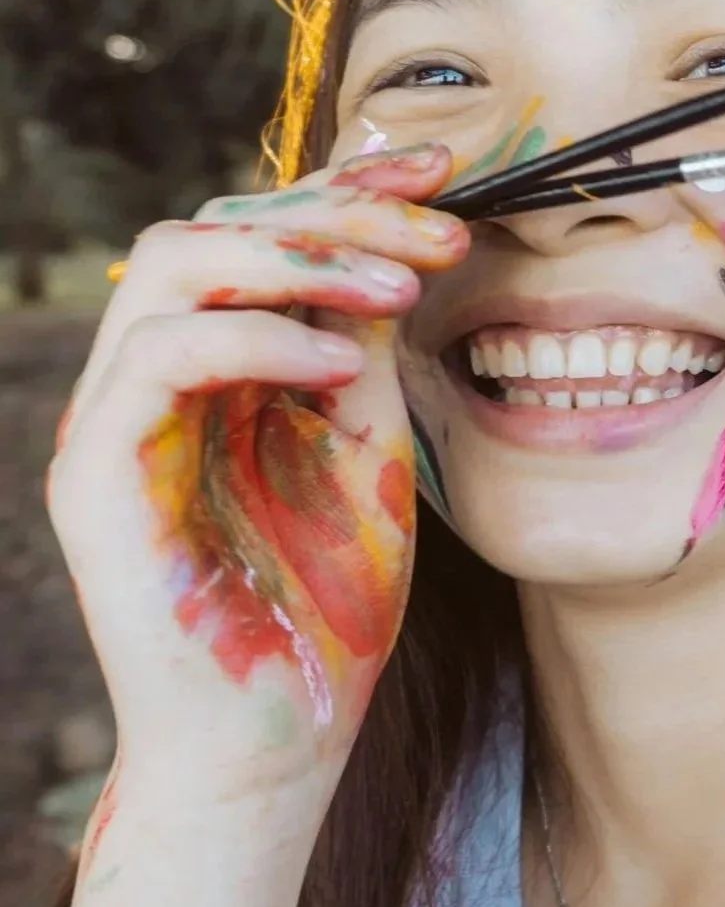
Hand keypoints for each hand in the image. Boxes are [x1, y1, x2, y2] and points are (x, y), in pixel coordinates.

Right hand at [45, 144, 466, 830]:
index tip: (445, 170)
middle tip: (440, 229)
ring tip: (397, 289)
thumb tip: (394, 243)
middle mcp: (158, 377)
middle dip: (336, 210)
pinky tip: (337, 362)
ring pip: (169, 264)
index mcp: (222, 364)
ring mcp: (118, 420)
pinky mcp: (96, 476)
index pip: (266, 234)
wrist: (281, 736)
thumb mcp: (368, 443)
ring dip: (295, 256)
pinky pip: (156, 359)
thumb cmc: (328, 600)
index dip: (347, 186)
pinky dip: (253, 338)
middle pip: (217, 226)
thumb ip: (362, 346)